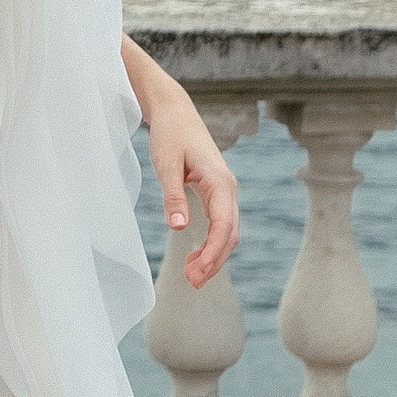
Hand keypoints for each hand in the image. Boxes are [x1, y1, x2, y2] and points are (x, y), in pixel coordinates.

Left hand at [145, 92, 240, 288]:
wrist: (175, 112)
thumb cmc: (170, 135)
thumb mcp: (166, 164)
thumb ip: (173, 196)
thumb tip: (178, 228)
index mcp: (220, 182)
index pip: (223, 226)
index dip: (213, 252)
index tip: (199, 272)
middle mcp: (228, 189)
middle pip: (230, 234)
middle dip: (214, 261)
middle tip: (193, 283)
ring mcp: (224, 191)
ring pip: (227, 231)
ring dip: (213, 255)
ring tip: (192, 277)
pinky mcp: (216, 192)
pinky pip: (220, 224)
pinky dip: (211, 243)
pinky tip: (195, 256)